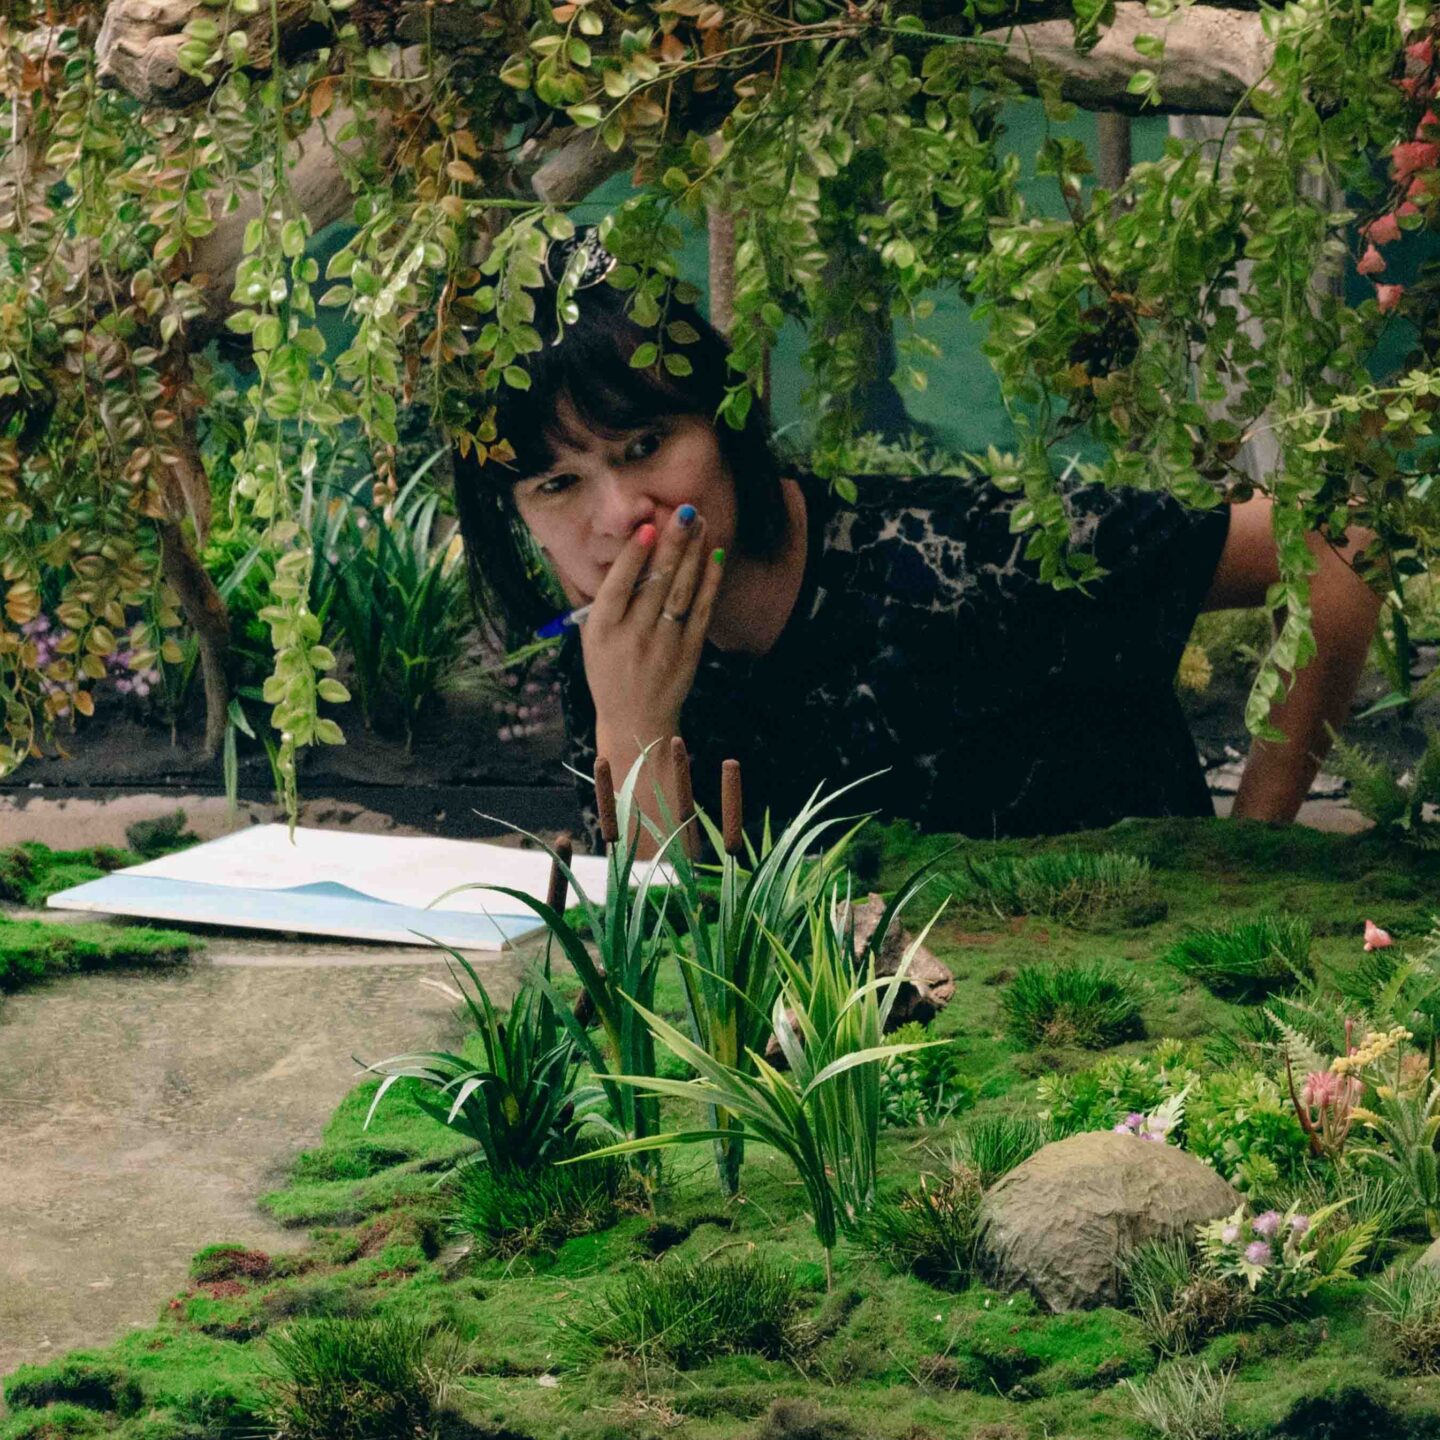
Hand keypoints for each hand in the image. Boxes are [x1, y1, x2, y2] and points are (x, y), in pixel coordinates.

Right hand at [581, 504, 724, 745]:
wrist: (635, 720)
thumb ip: (595, 599)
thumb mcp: (590, 639)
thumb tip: (599, 553)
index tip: (648, 526)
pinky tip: (715, 556)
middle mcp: (632, 637)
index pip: (617, 586)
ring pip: (681, 593)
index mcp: (602, 631)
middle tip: (686, 512)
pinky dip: (710, 582)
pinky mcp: (688, 653)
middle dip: (672, 544)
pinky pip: (701, 611)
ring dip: (693, 555)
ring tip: (701, 524)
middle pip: (655, 583)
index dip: (634, 556)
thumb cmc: (608, 672)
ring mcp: (663, 645)